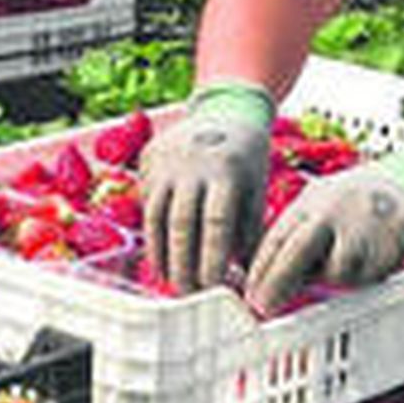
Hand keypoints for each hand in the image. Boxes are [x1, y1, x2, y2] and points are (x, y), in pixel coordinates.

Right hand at [142, 82, 274, 291]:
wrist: (225, 109)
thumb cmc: (248, 157)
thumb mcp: (257, 188)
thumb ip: (250, 230)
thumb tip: (244, 277)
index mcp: (226, 170)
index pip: (217, 222)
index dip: (212, 257)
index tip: (213, 287)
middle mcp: (192, 165)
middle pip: (181, 223)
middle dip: (182, 264)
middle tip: (187, 293)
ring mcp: (166, 161)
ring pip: (155, 216)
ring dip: (160, 254)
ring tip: (169, 281)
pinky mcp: (148, 161)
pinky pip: (146, 202)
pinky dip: (151, 233)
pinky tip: (160, 255)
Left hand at [245, 148, 403, 313]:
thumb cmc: (364, 196)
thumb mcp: (322, 201)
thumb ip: (297, 232)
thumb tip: (265, 270)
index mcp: (311, 201)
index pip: (274, 239)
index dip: (258, 270)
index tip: (249, 293)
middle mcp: (332, 213)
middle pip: (294, 255)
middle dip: (275, 285)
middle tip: (262, 307)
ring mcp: (360, 231)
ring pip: (332, 273)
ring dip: (328, 281)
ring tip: (344, 260)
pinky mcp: (387, 249)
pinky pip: (364, 279)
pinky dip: (358, 279)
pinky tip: (368, 259)